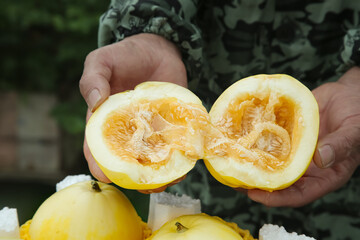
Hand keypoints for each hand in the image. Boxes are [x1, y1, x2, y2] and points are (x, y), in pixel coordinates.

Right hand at [79, 33, 186, 191]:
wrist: (158, 50)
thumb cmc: (125, 55)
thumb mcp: (101, 61)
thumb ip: (92, 79)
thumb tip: (95, 103)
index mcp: (106, 122)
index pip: (98, 151)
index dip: (101, 167)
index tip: (109, 177)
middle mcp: (128, 132)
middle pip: (128, 163)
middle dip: (135, 178)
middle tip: (147, 184)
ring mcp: (150, 131)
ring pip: (152, 161)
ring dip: (160, 173)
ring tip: (170, 177)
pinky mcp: (170, 127)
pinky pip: (173, 148)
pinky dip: (178, 158)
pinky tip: (185, 163)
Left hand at [245, 66, 359, 206]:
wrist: (350, 93)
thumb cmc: (358, 114)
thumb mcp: (354, 130)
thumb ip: (340, 145)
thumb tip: (321, 159)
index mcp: (324, 174)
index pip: (298, 195)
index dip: (277, 198)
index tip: (255, 195)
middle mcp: (305, 165)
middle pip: (278, 181)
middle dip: (256, 183)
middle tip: (233, 179)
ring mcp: (294, 149)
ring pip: (271, 162)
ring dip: (251, 164)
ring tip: (229, 161)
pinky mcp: (286, 134)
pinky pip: (270, 140)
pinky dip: (256, 141)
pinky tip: (239, 139)